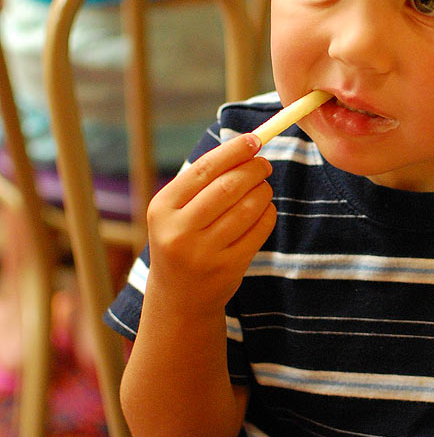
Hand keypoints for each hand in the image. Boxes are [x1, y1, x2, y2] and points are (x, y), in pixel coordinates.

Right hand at [145, 133, 275, 312]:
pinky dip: (268, 213)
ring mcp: (203, 252)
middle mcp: (179, 231)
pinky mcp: (228, 267)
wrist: (179, 296)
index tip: (254, 140)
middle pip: (228, 187)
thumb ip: (204, 180)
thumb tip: (247, 145)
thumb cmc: (182, 239)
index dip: (234, 151)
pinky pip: (258, 230)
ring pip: (247, 208)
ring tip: (264, 187)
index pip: (204, 169)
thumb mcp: (177, 211)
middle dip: (253, 170)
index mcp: (162, 208)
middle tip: (265, 164)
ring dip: (263, 191)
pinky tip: (265, 208)